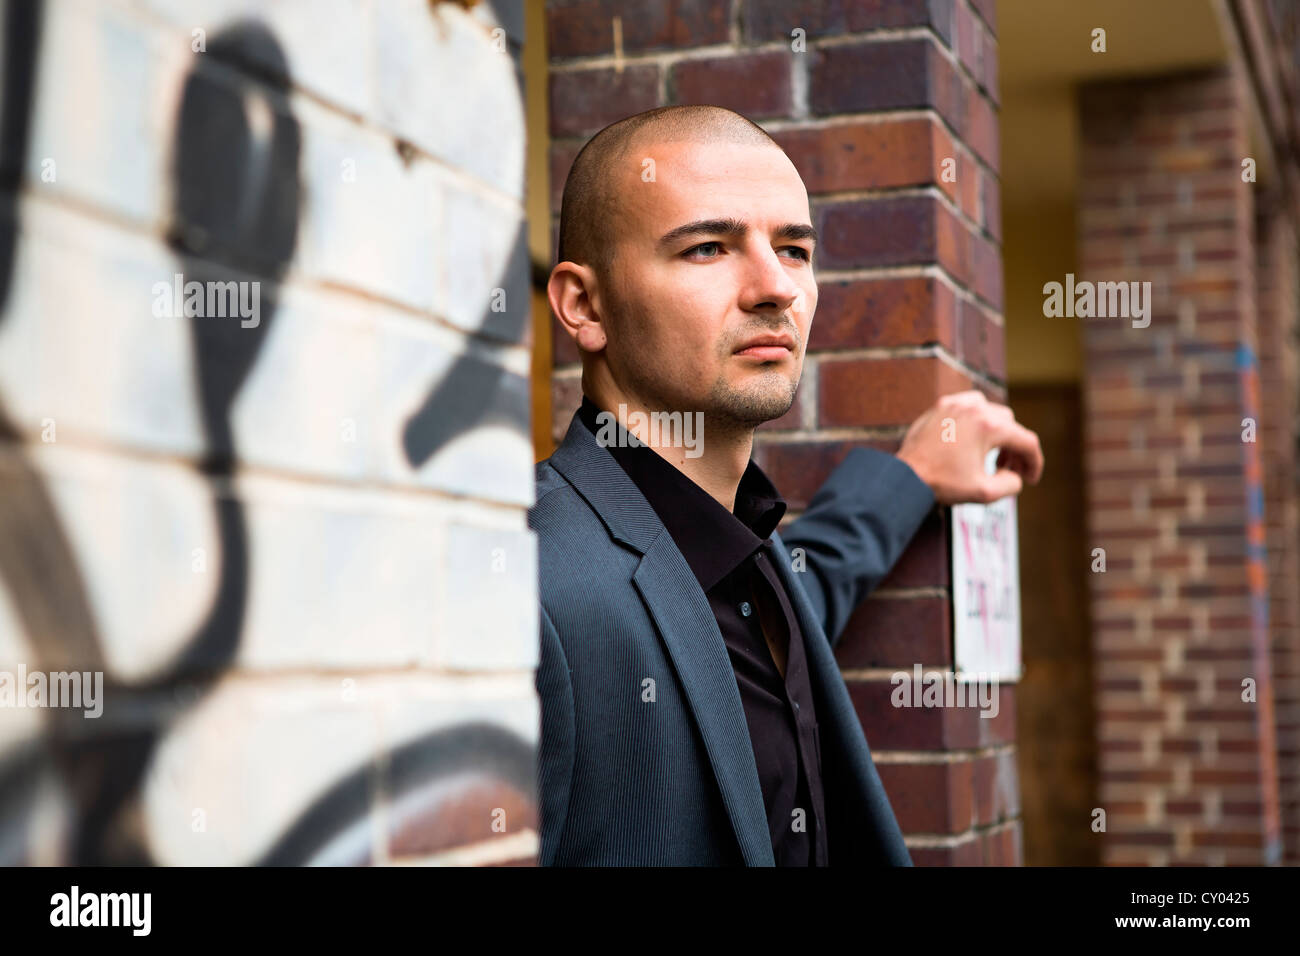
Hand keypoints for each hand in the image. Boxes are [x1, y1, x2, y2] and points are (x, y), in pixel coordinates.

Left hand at [895, 390, 1043, 504]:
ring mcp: (956, 404)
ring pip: (991, 411)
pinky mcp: (940, 406)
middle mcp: (974, 408)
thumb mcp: (984, 493)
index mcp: (988, 426)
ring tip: (990, 456)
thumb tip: (1015, 475)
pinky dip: (976, 421)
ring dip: (997, 432)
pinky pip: (969, 406)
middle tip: (1008, 470)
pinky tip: (972, 440)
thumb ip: (1011, 484)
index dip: (1034, 462)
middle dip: (1014, 449)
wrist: (905, 476)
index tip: (1030, 479)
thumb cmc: (941, 484)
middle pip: (1010, 426)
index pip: (1026, 441)